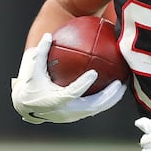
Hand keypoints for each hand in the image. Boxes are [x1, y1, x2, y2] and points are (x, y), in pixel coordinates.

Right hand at [11, 33, 126, 123]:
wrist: (27, 106)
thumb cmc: (31, 83)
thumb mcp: (32, 67)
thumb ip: (41, 52)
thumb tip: (49, 34)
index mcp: (54, 100)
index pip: (71, 93)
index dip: (83, 84)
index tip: (94, 72)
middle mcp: (65, 111)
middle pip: (91, 106)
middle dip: (107, 96)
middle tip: (119, 82)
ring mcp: (72, 116)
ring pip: (96, 110)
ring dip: (112, 99)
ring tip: (123, 85)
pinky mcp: (77, 116)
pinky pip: (95, 108)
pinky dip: (107, 100)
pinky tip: (117, 87)